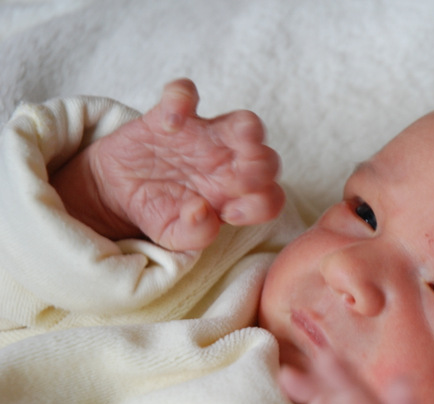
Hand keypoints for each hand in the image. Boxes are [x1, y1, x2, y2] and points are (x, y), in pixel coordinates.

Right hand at [53, 79, 283, 250]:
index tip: (231, 215)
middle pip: (268, 159)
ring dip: (249, 129)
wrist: (118, 190)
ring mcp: (206, 136)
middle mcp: (230, 164)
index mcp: (236, 196)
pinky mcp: (174, 115)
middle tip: (241, 181)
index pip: (270, 199)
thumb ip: (194, 235)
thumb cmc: (157, 210)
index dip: (262, 206)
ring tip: (241, 137)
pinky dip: (181, 99)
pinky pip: (186, 93)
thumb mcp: (173, 235)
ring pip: (245, 122)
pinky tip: (171, 123)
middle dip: (263, 168)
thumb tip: (202, 213)